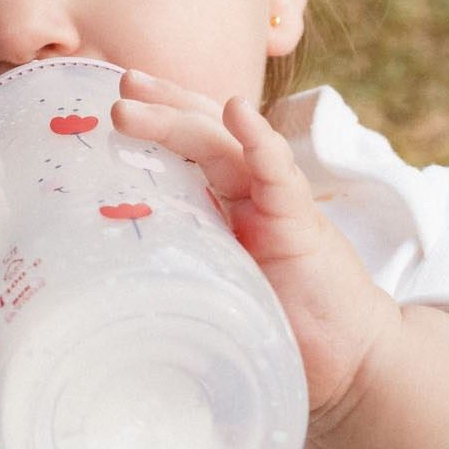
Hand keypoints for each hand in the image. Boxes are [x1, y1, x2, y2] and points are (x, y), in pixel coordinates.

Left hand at [109, 72, 400, 440]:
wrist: (355, 364)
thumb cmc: (280, 334)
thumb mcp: (210, 298)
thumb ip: (170, 282)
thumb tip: (93, 293)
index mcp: (224, 210)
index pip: (186, 150)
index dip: (153, 123)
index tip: (109, 106)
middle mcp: (247, 197)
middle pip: (200, 133)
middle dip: (161, 104)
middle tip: (118, 84)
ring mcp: (274, 206)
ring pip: (224, 144)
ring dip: (180, 116)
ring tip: (134, 98)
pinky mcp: (302, 226)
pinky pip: (278, 175)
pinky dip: (259, 142)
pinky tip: (239, 115)